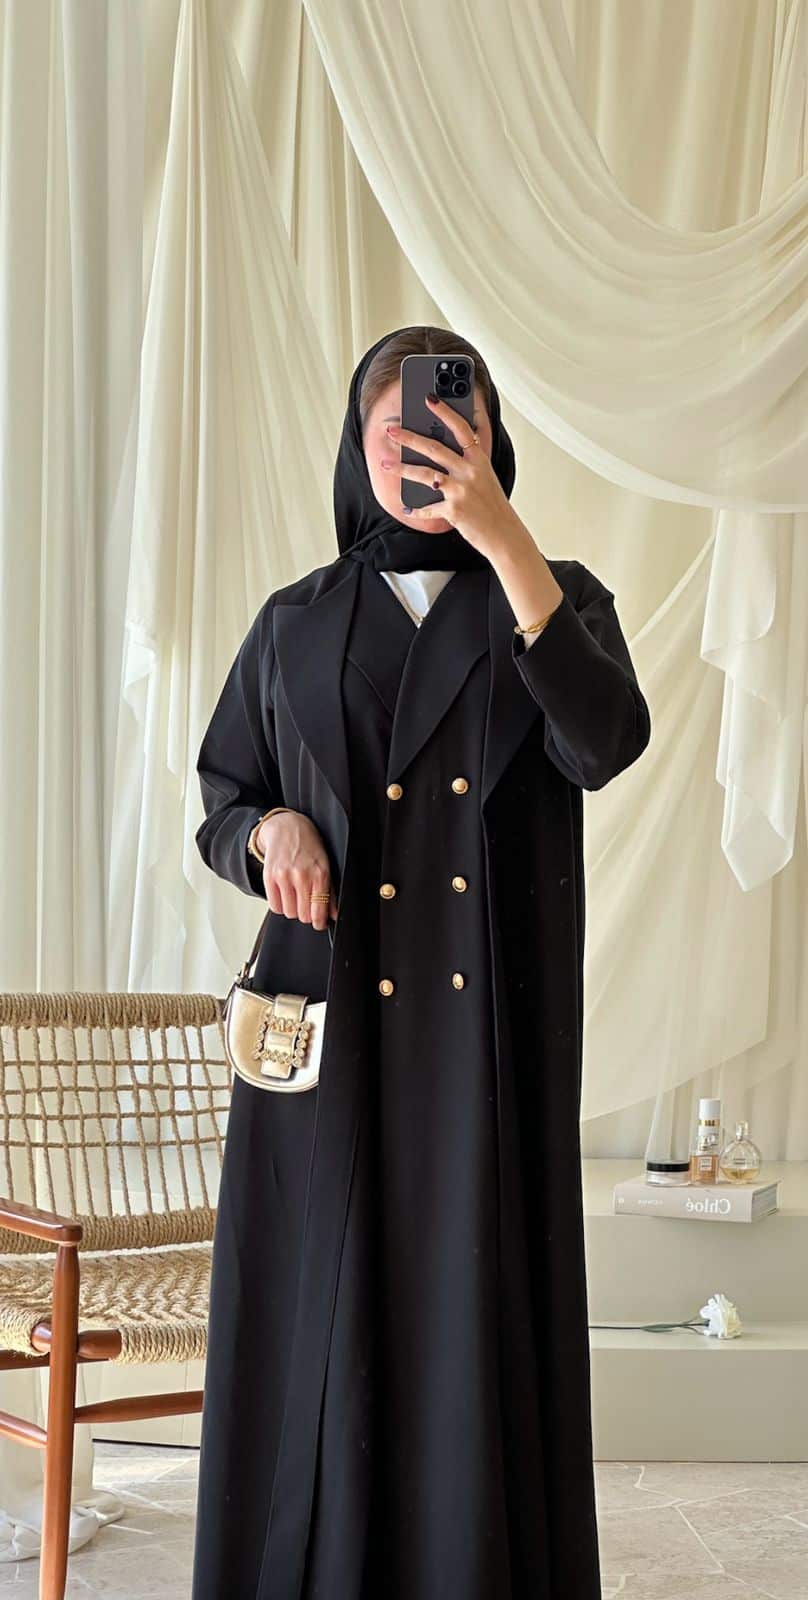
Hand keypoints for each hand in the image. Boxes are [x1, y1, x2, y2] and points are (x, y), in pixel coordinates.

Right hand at [257, 811, 337, 932]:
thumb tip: (333, 914)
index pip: (318, 910)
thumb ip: (330, 892)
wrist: (288, 828)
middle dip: (307, 914)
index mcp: (320, 874)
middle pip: (303, 915)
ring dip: (293, 909)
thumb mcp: (326, 865)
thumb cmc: (309, 846)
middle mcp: (301, 876)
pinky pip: (274, 906)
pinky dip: (280, 905)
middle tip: (307, 905)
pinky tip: (286, 895)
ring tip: (296, 896)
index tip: (319, 923)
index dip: (319, 922)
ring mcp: (284, 876)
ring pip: (289, 913)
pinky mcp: (269, 877)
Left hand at [382, 395, 517, 557]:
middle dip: (409, 438)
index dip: (445, 412)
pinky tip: (407, 508)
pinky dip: (417, 510)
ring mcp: (461, 491)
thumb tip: (441, 449)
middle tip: (391, 431)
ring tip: (386, 464)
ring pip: (425, 475)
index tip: (429, 399)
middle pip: (435, 449)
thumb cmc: (493, 505)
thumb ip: (467, 462)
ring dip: (402, 469)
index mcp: (479, 460)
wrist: (504, 534)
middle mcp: (470, 472)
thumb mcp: (486, 477)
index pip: (461, 429)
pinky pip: (428, 508)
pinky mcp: (453, 511)